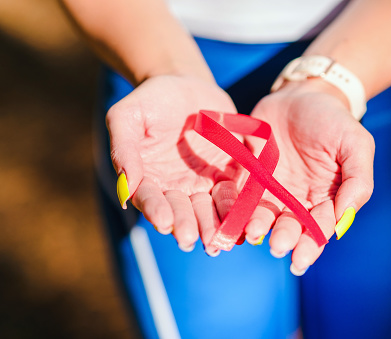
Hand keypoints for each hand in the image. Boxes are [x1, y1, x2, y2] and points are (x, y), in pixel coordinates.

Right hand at [107, 75, 238, 251]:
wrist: (186, 85)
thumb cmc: (150, 100)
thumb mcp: (128, 116)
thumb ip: (124, 149)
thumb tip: (126, 186)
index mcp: (148, 177)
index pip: (150, 198)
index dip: (156, 210)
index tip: (164, 222)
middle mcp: (176, 187)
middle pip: (182, 210)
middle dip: (187, 224)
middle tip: (191, 239)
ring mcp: (203, 182)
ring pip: (209, 208)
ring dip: (214, 225)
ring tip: (219, 240)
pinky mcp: (228, 173)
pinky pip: (234, 192)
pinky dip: (238, 206)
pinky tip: (243, 221)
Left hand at [243, 80, 374, 273]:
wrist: (300, 95)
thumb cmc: (333, 120)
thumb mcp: (356, 144)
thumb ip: (357, 181)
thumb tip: (344, 219)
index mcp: (325, 198)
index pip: (318, 227)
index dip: (310, 245)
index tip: (300, 259)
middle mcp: (297, 199)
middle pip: (290, 226)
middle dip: (284, 238)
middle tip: (276, 247)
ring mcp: (271, 189)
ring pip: (264, 214)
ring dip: (258, 226)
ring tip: (252, 233)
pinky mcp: (249, 175)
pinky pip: (240, 194)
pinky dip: (235, 206)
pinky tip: (231, 217)